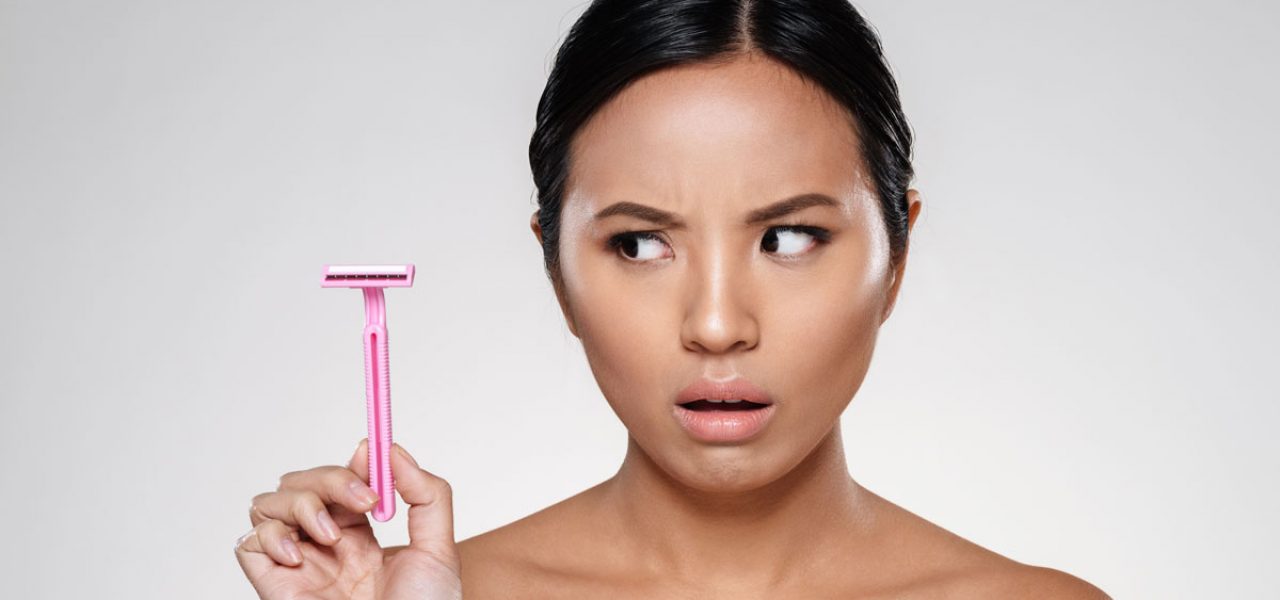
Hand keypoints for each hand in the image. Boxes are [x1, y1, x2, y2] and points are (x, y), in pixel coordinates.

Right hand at [234, 439, 461, 598]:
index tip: (372, 455)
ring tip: (334, 537)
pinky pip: (248, 543)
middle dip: (330, 479)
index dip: (353, 463)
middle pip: (300, 483)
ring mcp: (297, 565)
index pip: (341, 480)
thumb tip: (390, 450)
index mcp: (362, 535)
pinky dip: (271, 537)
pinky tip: (303, 557)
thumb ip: (426, 495)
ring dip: (301, 504)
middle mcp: (324, 547)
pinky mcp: (273, 586)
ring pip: (268, 503)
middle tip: (364, 502)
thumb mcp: (438, 550)